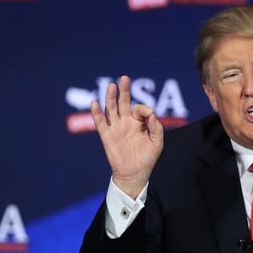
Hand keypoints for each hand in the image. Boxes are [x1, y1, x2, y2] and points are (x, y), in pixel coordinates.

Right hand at [91, 75, 163, 198]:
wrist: (135, 174)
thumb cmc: (147, 158)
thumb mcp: (157, 142)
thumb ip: (156, 126)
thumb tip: (151, 113)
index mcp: (138, 123)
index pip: (139, 109)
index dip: (143, 109)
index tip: (148, 116)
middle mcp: (126, 123)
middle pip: (123, 102)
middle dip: (124, 90)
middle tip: (125, 78)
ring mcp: (115, 128)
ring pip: (111, 109)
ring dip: (111, 98)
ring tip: (112, 86)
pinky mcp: (107, 136)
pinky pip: (100, 123)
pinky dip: (96, 113)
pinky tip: (95, 103)